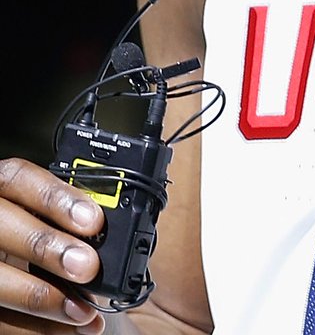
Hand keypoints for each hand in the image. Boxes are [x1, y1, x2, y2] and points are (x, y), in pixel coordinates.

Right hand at [0, 158, 105, 332]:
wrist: (25, 279)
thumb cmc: (52, 238)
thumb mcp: (57, 217)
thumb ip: (73, 215)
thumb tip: (119, 229)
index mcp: (4, 190)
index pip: (17, 178)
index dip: (55, 197)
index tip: (93, 219)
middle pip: (2, 225)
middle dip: (46, 245)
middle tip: (87, 265)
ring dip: (40, 296)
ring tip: (83, 310)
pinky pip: (0, 320)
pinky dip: (37, 329)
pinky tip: (72, 329)